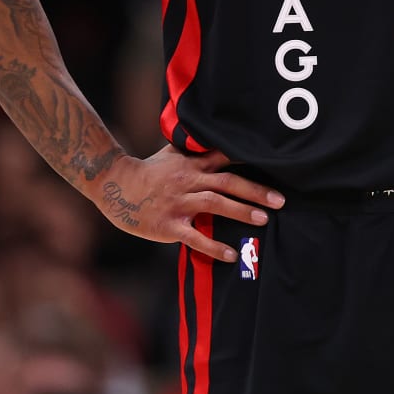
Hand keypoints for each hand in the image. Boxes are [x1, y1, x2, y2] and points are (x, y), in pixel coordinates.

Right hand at [86, 146, 283, 261]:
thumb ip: (197, 149)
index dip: (250, 162)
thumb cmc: (149, 170)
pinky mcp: (167, 224)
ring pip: (214, 205)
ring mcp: (178, 203)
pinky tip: (230, 255)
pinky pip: (194, 237)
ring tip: (264, 220)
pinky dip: (212, 246)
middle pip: (227, 183)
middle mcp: (188, 181)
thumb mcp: (173, 153)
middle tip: (280, 201)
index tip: (276, 166)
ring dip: (241, 212)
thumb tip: (222, 138)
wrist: (113, 185)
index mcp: (192, 164)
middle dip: (255, 191)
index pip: (226, 159)